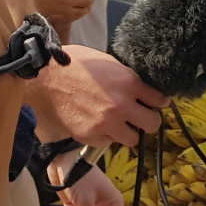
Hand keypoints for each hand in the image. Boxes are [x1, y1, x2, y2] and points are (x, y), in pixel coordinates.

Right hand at [32, 45, 165, 147]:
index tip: (154, 103)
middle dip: (148, 120)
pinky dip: (105, 136)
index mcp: (129, 83)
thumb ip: (127, 79)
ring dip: (127, 131)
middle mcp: (121, 105)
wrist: (44, 76)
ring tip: (117, 123)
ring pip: (133, 139)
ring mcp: (106, 123)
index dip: (157, 102)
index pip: (160, 100)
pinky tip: (96, 123)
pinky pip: (108, 142)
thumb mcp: (108, 63)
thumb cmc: (74, 64)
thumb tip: (142, 90)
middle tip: (139, 116)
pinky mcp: (90, 136)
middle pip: (152, 124)